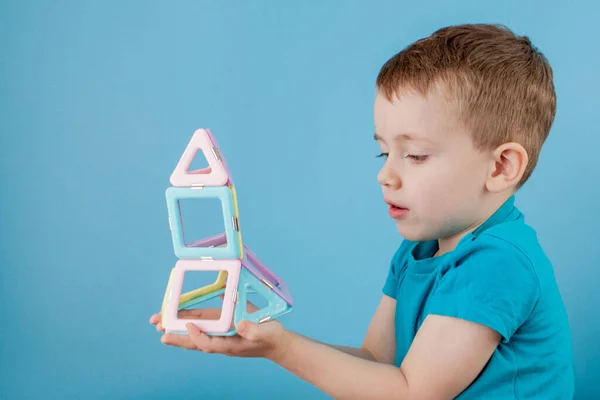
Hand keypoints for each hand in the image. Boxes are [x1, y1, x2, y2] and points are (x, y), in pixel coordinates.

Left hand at [149, 308, 289, 361]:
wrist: (277, 342)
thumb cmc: (271, 338)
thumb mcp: (265, 333)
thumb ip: (253, 330)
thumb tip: (239, 324)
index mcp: (230, 345)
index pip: (208, 344)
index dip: (197, 336)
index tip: (188, 325)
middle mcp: (221, 342)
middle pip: (194, 341)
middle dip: (176, 336)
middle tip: (158, 329)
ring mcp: (221, 335)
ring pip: (195, 333)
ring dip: (178, 327)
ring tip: (159, 322)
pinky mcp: (222, 328)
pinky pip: (203, 325)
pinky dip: (190, 320)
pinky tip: (180, 314)